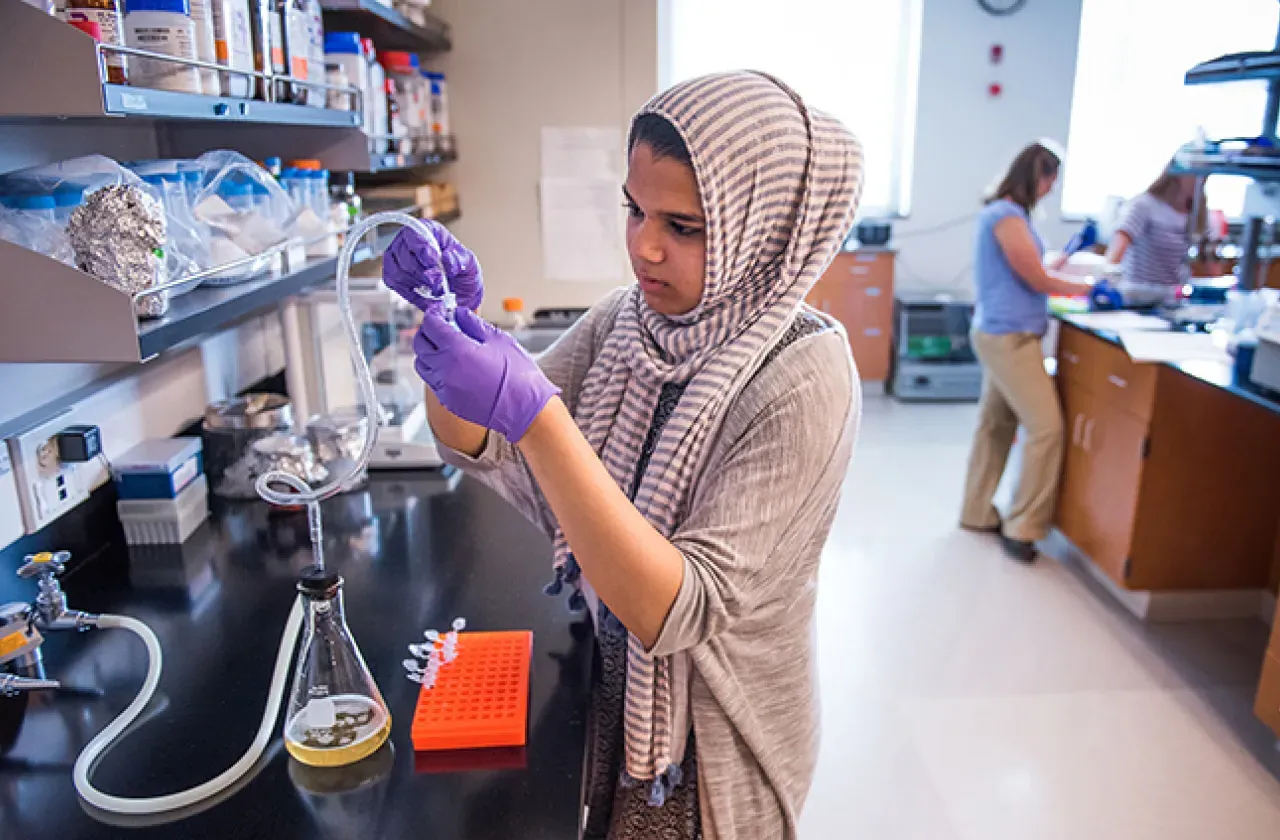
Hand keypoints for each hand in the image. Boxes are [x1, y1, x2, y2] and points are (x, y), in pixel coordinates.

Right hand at [384, 222, 482, 311]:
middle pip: (403, 254)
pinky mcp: (393, 274)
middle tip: (438, 283)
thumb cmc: (463, 274)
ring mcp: (397, 257)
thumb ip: (460, 260)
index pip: (413, 233)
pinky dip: (409, 292)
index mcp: (428, 230)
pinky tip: (424, 295)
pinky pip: (393, 283)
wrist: (460, 294)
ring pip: (397, 270)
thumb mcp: (470, 264)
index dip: (422, 250)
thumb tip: (447, 260)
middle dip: (422, 273)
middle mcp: (409, 241)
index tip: (434, 263)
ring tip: (434, 290)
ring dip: (417, 284)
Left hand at [413, 308, 559, 441]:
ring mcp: (444, 388)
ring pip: (422, 364)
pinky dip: (436, 370)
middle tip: (442, 325)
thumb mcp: (499, 340)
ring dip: (429, 352)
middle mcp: (445, 370)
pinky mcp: (448, 401)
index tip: (441, 310)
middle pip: (420, 344)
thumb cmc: (518, 376)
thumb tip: (460, 315)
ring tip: (446, 347)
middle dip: (428, 331)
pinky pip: (432, 381)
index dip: (435, 313)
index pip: (432, 325)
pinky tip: (453, 366)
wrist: (525, 410)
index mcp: (458, 350)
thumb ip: (474, 324)